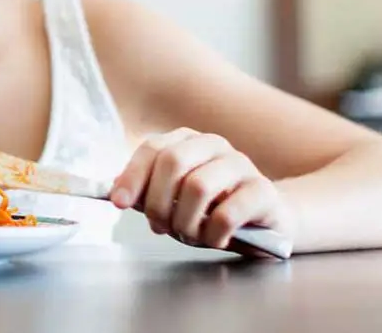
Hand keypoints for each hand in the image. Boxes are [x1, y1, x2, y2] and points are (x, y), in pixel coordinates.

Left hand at [109, 128, 294, 254]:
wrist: (265, 223)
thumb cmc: (212, 210)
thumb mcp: (173, 202)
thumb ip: (146, 193)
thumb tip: (116, 190)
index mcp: (188, 141)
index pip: (153, 148)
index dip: (132, 176)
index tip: (119, 203)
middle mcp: (214, 145)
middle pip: (173, 162)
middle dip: (158, 201)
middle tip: (160, 226)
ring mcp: (241, 165)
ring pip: (198, 186)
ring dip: (185, 221)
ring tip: (190, 235)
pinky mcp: (263, 190)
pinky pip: (227, 213)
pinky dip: (213, 233)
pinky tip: (215, 239)